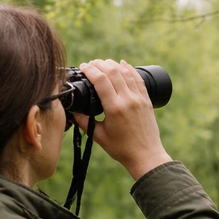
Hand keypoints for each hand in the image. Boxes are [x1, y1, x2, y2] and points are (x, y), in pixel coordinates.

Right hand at [72, 59, 171, 180]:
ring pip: (126, 72)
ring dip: (113, 65)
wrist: (146, 156)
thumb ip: (84, 122)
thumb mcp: (98, 136)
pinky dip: (130, 69)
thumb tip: (72, 112)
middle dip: (99, 64)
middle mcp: (128, 100)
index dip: (90, 70)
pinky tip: (123, 64)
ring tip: (103, 63)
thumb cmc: (122, 149)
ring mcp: (139, 99)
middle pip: (112, 72)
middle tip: (91, 64)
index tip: (82, 67)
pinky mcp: (147, 100)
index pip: (100, 80)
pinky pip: (138, 79)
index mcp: (114, 108)